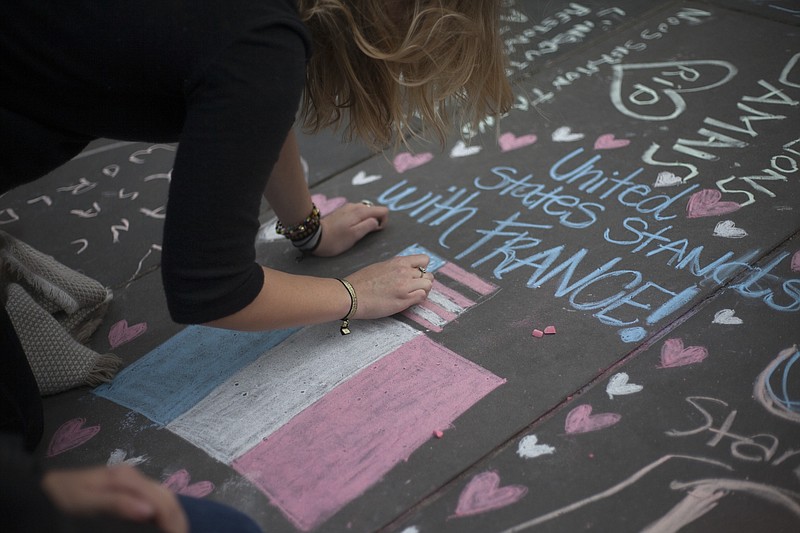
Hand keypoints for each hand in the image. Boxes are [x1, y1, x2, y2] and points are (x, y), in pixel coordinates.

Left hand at [42, 465, 187, 532]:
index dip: (174, 523)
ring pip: (164, 496)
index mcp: (127, 479)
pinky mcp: (127, 486)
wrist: (43, 488)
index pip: (162, 501)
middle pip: (167, 496)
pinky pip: (154, 497)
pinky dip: (164, 512)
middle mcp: (134, 476)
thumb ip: (117, 504)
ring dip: (174, 516)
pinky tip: (162, 524)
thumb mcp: (87, 502)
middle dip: (178, 520)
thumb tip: (150, 511)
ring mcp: (132, 480)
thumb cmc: (64, 498)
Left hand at [313, 202, 388, 256]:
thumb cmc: (336, 239)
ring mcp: (348, 208)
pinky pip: (358, 213)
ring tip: (357, 232)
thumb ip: (369, 226)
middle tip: (364, 234)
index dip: (383, 222)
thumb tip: (377, 221)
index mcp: (361, 211)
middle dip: (375, 221)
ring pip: (366, 211)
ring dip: (366, 221)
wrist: (315, 237)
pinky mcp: (343, 211)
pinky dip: (359, 220)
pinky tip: (350, 228)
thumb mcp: (355, 235)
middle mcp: (356, 206)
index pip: (383, 210)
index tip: (374, 231)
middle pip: (375, 210)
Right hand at [346, 254, 433, 318]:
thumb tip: (406, 271)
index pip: (424, 260)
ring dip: (423, 291)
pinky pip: (422, 297)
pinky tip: (408, 301)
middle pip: (429, 275)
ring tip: (412, 295)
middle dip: (424, 282)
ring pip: (428, 286)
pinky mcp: (403, 300)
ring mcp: (405, 286)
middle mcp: (404, 272)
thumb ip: (396, 267)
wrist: (351, 295)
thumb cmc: (361, 282)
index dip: (422, 269)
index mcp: (398, 262)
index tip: (416, 275)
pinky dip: (418, 300)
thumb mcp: (380, 266)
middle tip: (414, 288)